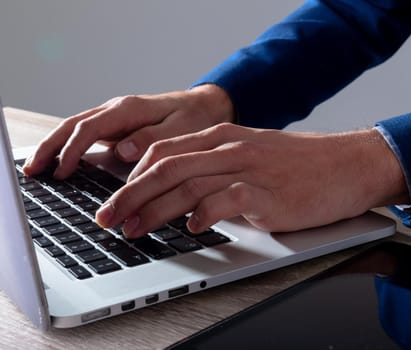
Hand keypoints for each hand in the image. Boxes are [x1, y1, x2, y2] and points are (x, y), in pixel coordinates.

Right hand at [22, 84, 234, 177]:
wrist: (208, 105)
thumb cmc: (196, 117)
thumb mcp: (181, 129)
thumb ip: (152, 138)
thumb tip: (122, 150)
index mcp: (130, 109)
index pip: (90, 128)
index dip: (72, 151)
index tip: (62, 172)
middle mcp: (118, 110)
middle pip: (73, 125)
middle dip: (50, 147)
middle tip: (33, 171)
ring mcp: (117, 118)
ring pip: (76, 128)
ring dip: (55, 146)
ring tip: (38, 168)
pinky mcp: (120, 127)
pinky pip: (88, 134)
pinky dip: (71, 147)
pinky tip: (63, 162)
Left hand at [95, 124, 408, 237]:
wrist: (346, 165)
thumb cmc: (299, 165)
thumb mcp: (251, 155)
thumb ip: (215, 169)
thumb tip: (180, 196)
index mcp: (221, 137)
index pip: (161, 152)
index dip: (130, 178)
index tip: (115, 201)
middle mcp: (229, 148)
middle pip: (164, 168)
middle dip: (128, 195)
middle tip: (108, 218)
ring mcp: (248, 168)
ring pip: (186, 185)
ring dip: (154, 210)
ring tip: (135, 230)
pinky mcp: (267, 193)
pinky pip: (225, 201)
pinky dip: (203, 215)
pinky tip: (191, 229)